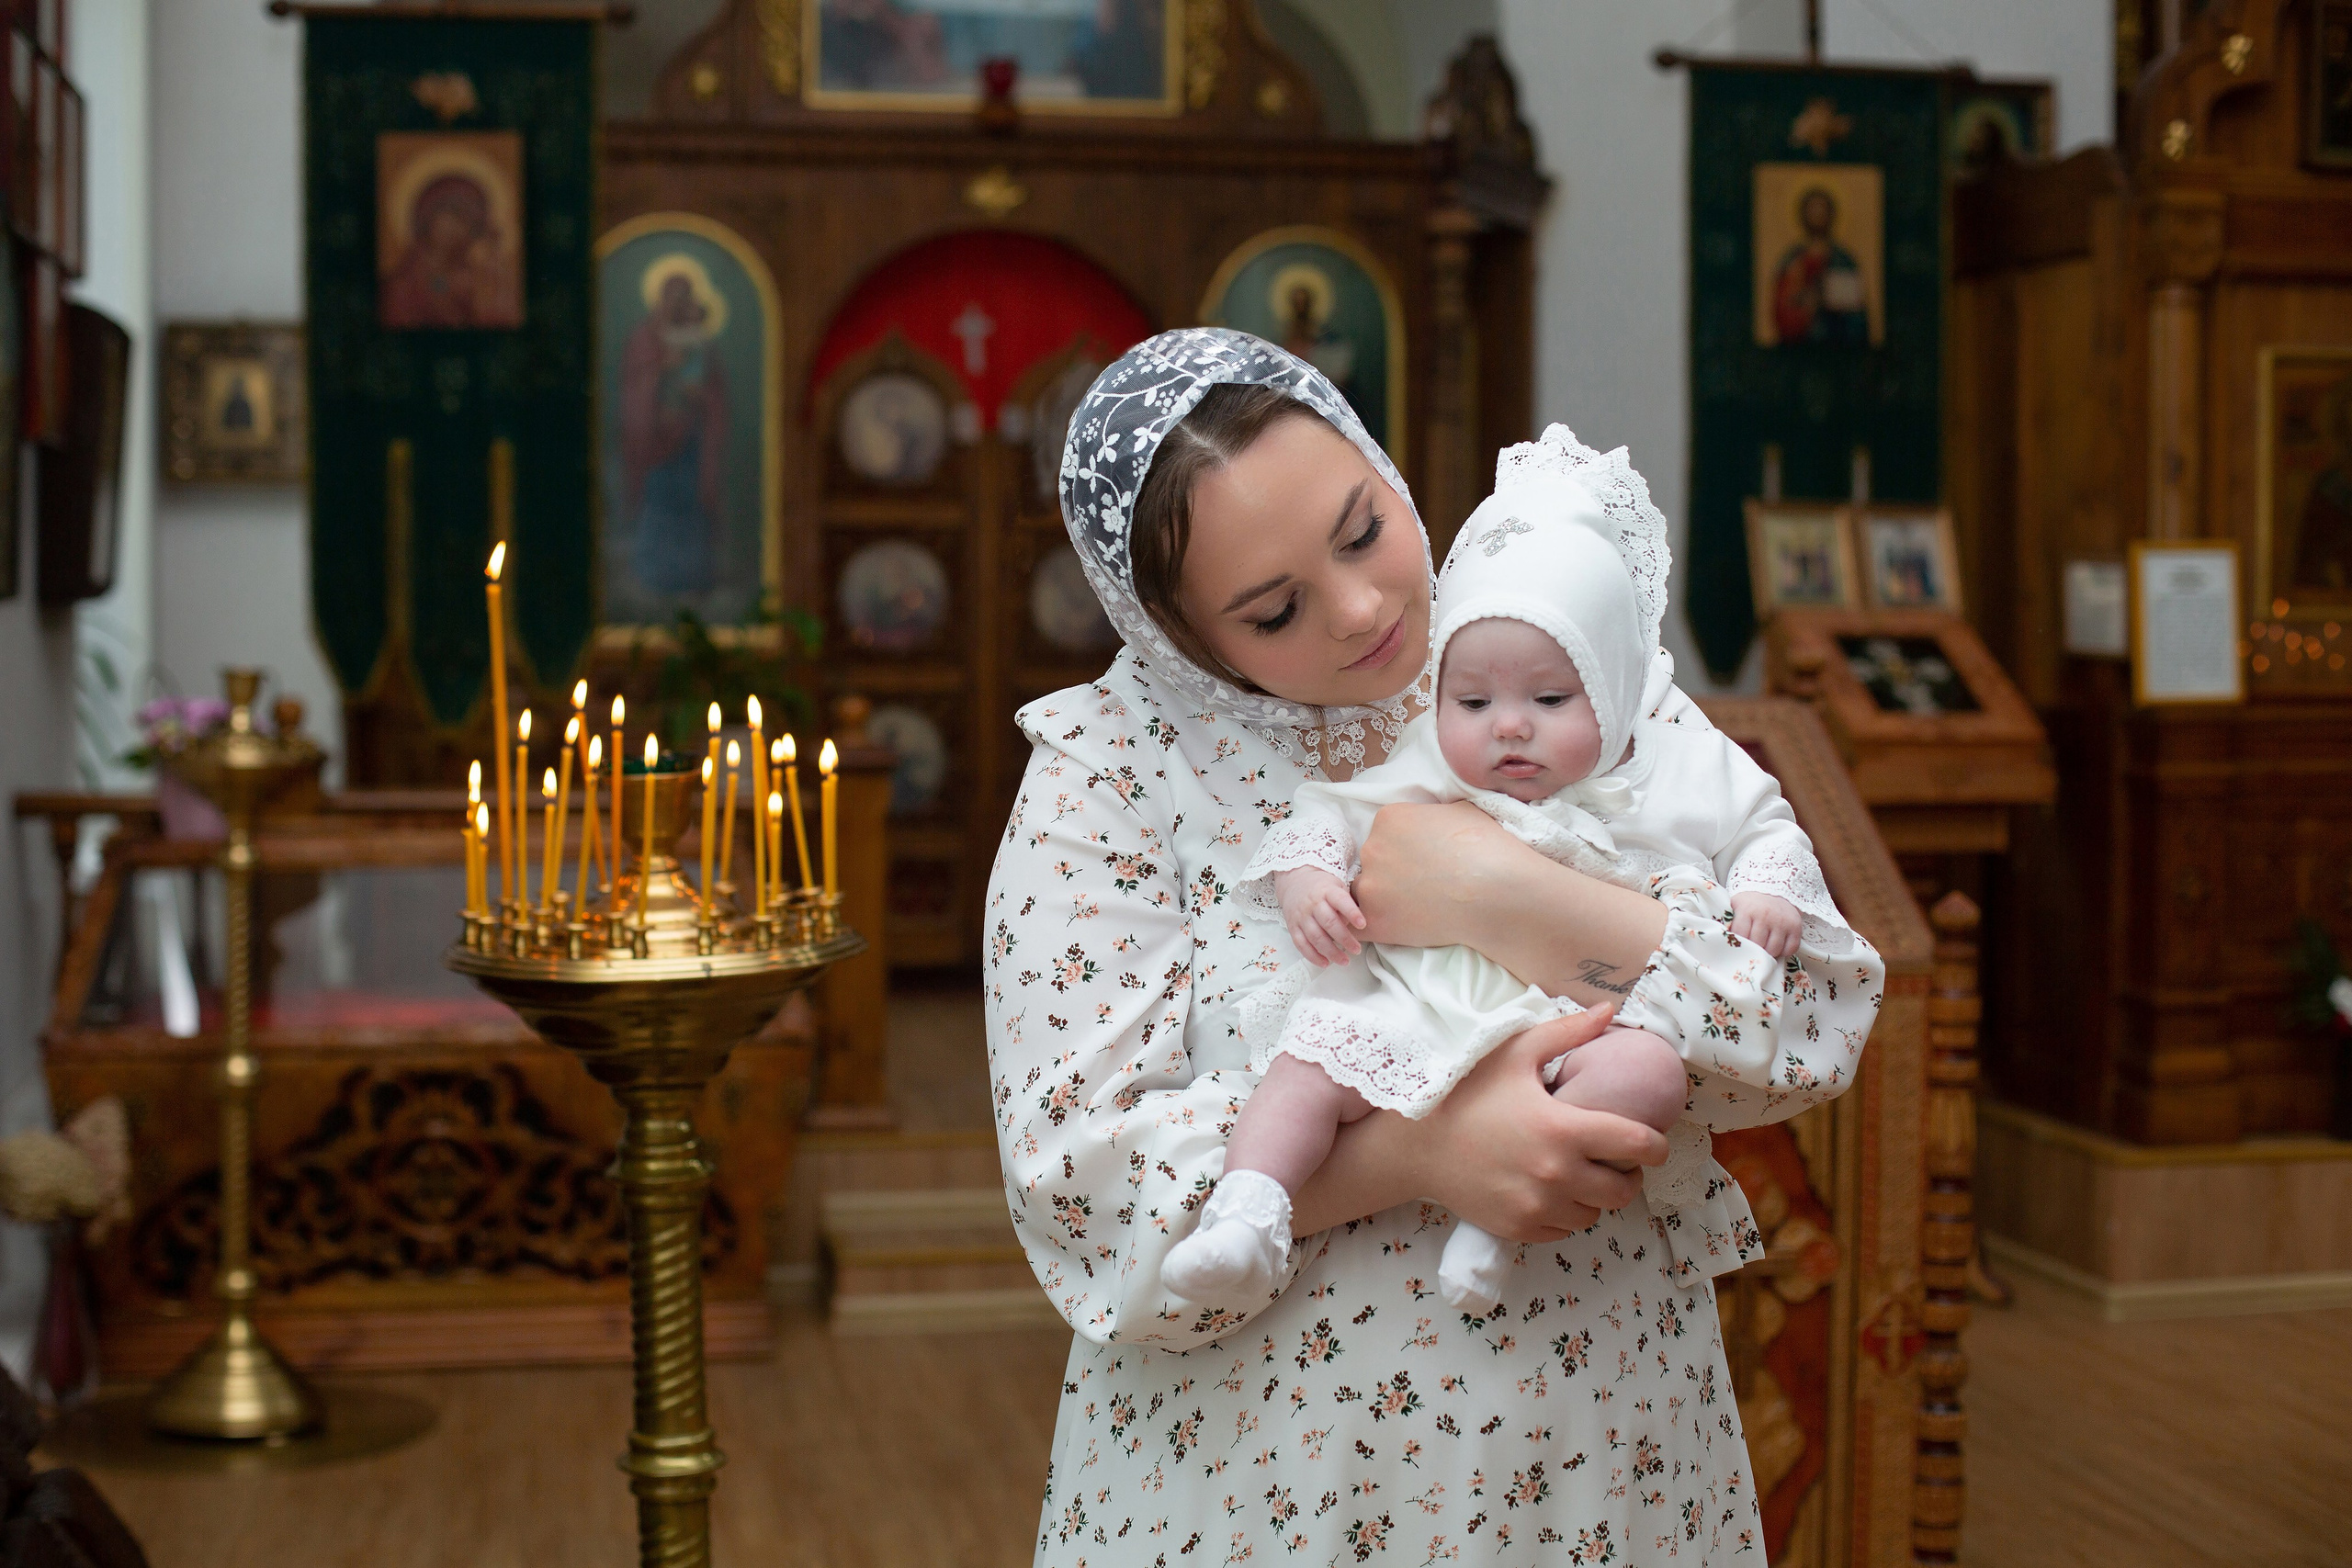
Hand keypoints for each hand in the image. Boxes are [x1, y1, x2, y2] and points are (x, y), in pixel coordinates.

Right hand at [1278, 866, 1364, 965]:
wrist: (1294, 882)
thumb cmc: (1322, 888)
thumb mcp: (1337, 887)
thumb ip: (1346, 905)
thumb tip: (1355, 927)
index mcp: (1327, 891)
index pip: (1340, 901)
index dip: (1352, 913)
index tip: (1363, 924)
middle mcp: (1313, 904)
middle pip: (1329, 923)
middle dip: (1344, 939)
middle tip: (1357, 950)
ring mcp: (1301, 916)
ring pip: (1315, 937)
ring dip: (1331, 952)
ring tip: (1344, 961)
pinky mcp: (1293, 927)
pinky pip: (1301, 944)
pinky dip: (1313, 956)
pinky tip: (1325, 963)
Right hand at [1294, 1008, 1667, 1242]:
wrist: (1417, 1144)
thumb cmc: (1467, 1092)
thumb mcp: (1515, 1053)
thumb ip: (1567, 1032)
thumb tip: (1610, 1010)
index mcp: (1564, 1129)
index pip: (1638, 1147)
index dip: (1656, 1146)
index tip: (1653, 1142)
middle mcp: (1556, 1174)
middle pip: (1623, 1190)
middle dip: (1627, 1174)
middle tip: (1614, 1159)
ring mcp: (1537, 1207)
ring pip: (1594, 1214)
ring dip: (1595, 1196)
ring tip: (1580, 1174)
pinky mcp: (1519, 1228)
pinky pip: (1564, 1230)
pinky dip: (1566, 1214)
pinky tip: (1552, 1191)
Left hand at [1350, 801, 1527, 948]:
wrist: (1498, 894)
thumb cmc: (1487, 849)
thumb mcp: (1460, 811)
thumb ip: (1432, 815)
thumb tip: (1431, 822)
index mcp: (1390, 818)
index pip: (1385, 834)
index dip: (1405, 850)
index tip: (1424, 862)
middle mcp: (1372, 848)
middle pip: (1374, 861)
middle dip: (1394, 873)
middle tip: (1423, 887)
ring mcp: (1371, 886)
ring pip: (1365, 893)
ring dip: (1383, 900)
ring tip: (1416, 909)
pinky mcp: (1375, 920)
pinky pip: (1359, 925)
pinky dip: (1371, 928)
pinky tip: (1392, 928)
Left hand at [1729, 891, 1801, 959]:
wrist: (1774, 888)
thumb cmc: (1750, 903)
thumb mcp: (1735, 907)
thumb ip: (1728, 922)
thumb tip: (1720, 941)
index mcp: (1747, 910)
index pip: (1741, 936)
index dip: (1739, 944)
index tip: (1739, 946)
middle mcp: (1766, 916)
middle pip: (1758, 946)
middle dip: (1754, 951)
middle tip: (1752, 949)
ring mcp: (1782, 921)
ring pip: (1774, 950)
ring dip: (1768, 953)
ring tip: (1764, 947)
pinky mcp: (1795, 926)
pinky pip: (1791, 949)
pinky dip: (1784, 951)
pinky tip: (1777, 945)